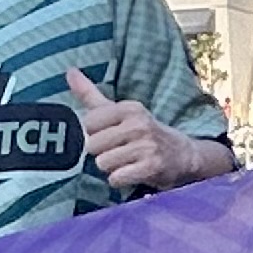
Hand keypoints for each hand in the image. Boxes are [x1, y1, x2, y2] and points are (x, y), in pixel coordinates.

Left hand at [68, 68, 206, 189]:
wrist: (182, 155)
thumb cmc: (143, 133)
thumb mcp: (120, 112)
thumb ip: (91, 94)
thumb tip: (70, 72)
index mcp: (129, 108)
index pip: (88, 123)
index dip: (94, 134)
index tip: (110, 135)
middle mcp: (139, 124)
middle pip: (93, 146)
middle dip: (102, 153)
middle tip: (120, 151)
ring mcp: (146, 146)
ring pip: (103, 163)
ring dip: (112, 168)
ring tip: (127, 162)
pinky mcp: (152, 167)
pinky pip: (116, 178)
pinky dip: (120, 180)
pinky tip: (132, 173)